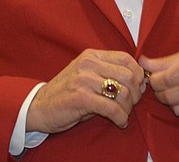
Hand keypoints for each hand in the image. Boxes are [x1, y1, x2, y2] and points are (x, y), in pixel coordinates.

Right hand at [26, 49, 147, 133]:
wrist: (38, 107)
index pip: (126, 58)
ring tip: (123, 114)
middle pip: (129, 75)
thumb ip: (109, 73)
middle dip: (136, 93)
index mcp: (91, 55)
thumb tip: (140, 81)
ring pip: (123, 92)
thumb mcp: (86, 75)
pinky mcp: (81, 98)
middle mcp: (88, 64)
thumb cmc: (66, 93)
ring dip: (128, 108)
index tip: (139, 87)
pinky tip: (120, 122)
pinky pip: (112, 108)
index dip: (139, 74)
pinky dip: (121, 118)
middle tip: (131, 105)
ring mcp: (84, 80)